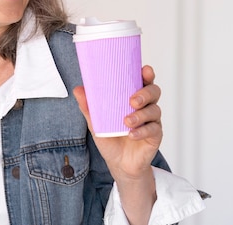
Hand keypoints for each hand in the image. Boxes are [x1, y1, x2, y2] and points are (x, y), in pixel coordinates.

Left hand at [73, 65, 162, 180]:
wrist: (118, 163)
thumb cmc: (110, 138)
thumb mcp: (96, 122)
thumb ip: (88, 107)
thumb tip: (78, 89)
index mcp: (132, 98)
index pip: (142, 81)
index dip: (146, 74)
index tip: (144, 70)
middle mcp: (145, 107)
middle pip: (153, 92)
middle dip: (145, 93)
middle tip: (132, 100)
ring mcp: (152, 121)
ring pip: (154, 110)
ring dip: (140, 115)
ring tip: (127, 121)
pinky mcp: (155, 136)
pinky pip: (153, 130)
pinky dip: (142, 131)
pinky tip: (132, 134)